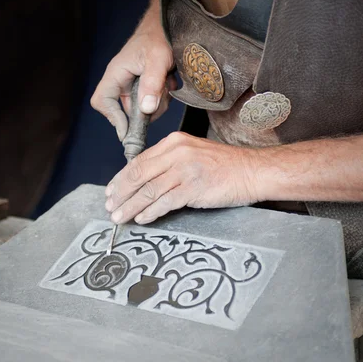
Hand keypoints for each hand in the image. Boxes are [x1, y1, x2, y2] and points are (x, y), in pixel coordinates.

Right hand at [90, 12, 176, 140]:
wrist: (169, 24)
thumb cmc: (159, 36)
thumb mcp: (158, 59)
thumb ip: (152, 83)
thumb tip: (146, 109)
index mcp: (116, 73)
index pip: (102, 101)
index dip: (113, 117)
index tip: (129, 129)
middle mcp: (121, 81)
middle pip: (126, 111)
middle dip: (146, 111)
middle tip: (162, 98)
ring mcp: (132, 85)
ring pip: (141, 109)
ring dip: (157, 103)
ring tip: (167, 84)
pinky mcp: (144, 87)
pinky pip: (151, 102)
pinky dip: (162, 97)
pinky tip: (169, 83)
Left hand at [104, 132, 259, 223]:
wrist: (252, 171)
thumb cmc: (224, 166)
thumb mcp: (192, 154)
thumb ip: (168, 163)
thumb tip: (143, 181)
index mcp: (173, 142)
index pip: (139, 161)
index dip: (121, 178)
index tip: (111, 191)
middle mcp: (177, 152)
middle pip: (139, 175)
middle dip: (120, 193)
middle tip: (110, 206)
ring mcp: (185, 169)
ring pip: (148, 190)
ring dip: (131, 206)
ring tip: (120, 217)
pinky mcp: (194, 187)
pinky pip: (165, 202)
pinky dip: (150, 212)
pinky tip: (142, 218)